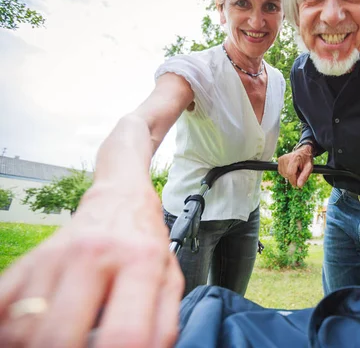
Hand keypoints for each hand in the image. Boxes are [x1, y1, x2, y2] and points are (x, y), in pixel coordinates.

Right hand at [0, 182, 183, 347]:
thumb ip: (162, 324)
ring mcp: (55, 257)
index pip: (124, 334)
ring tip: (60, 344)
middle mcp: (93, 255)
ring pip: (24, 328)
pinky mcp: (28, 261)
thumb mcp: (169, 280)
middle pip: (60, 336)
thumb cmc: (145, 245)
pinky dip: (10, 333)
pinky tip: (31, 335)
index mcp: (139, 262)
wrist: (120, 201)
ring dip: (35, 347)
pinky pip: (2, 308)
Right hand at [277, 145, 313, 186]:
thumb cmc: (306, 160)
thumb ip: (304, 177)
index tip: (296, 185)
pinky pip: (281, 171)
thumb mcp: (309, 168)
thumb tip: (299, 186)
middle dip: (292, 177)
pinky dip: (286, 173)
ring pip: (283, 174)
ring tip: (295, 170)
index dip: (293, 181)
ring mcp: (282, 158)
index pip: (290, 173)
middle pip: (287, 174)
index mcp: (295, 158)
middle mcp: (287, 157)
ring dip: (289, 175)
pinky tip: (290, 169)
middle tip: (298, 173)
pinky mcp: (280, 159)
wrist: (303, 152)